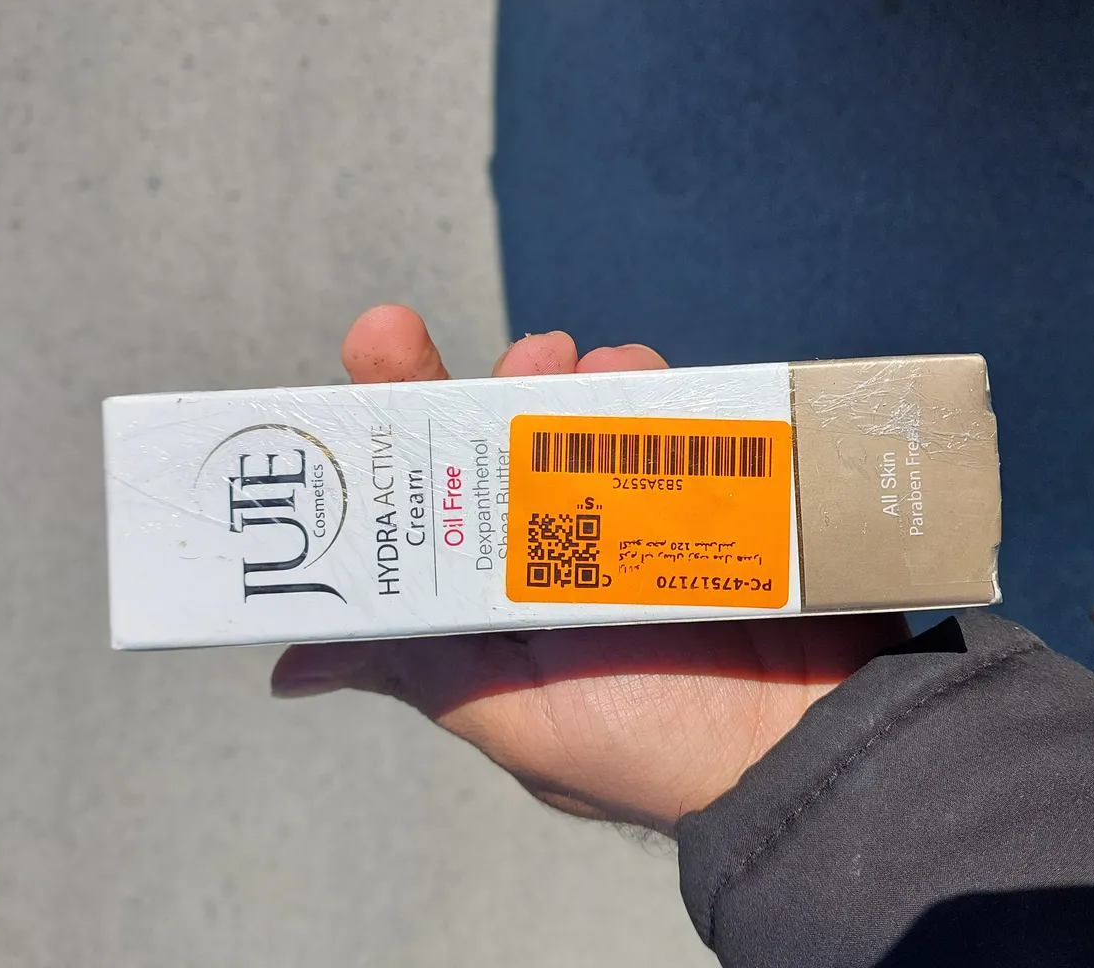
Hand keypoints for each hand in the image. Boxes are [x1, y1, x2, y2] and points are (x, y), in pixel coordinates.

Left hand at [272, 306, 909, 835]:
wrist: (801, 754)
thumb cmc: (649, 751)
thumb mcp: (509, 710)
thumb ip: (415, 666)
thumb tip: (291, 669)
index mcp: (505, 592)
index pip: (435, 491)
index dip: (400, 414)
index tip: (386, 340)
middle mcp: (567, 545)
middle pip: (512, 436)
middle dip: (497, 379)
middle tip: (520, 356)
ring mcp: (643, 513)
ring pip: (592, 419)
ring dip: (576, 377)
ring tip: (582, 366)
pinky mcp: (714, 495)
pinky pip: (677, 421)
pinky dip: (656, 389)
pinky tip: (642, 378)